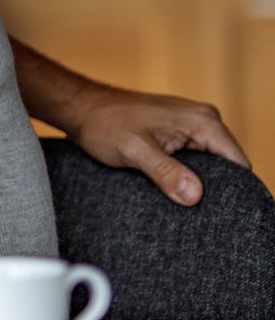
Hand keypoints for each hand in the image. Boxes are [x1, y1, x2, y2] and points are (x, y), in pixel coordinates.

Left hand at [63, 85, 251, 206]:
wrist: (81, 107)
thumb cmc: (104, 124)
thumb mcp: (134, 151)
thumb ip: (166, 172)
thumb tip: (195, 196)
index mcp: (203, 121)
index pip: (238, 163)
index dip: (234, 190)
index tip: (216, 212)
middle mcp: (204, 120)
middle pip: (227, 165)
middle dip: (214, 188)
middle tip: (193, 211)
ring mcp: (192, 124)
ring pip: (210, 164)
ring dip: (197, 181)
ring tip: (180, 200)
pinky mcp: (178, 130)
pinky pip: (194, 158)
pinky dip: (186, 173)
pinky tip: (172, 188)